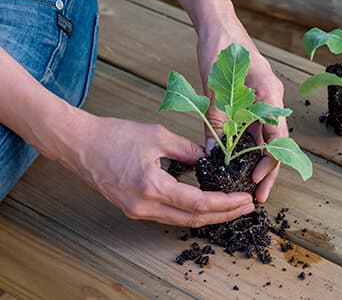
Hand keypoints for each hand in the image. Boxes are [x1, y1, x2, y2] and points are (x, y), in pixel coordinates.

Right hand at [63, 113, 253, 226]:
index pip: (198, 203)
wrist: (81, 144)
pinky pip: (167, 215)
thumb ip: (187, 149)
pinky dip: (189, 211)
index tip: (244, 199)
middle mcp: (144, 206)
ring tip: (230, 205)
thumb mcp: (157, 135)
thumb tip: (210, 159)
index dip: (225, 204)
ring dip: (208, 214)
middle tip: (246, 206)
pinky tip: (203, 202)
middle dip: (223, 214)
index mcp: (152, 186)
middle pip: (192, 218)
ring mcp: (137, 210)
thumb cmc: (115, 135)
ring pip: (180, 220)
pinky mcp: (133, 208)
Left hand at [197, 17, 287, 202]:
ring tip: (248, 181)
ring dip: (258, 157)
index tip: (255, 181)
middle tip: (257, 194)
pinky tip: (238, 157)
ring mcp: (263, 98)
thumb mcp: (215, 87)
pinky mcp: (253, 97)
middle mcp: (271, 98)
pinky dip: (248, 142)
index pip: (277, 138)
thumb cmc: (221, 48)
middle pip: (275, 141)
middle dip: (268, 168)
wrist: (218, 24)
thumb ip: (216, 121)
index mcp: (270, 94)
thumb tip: (212, 154)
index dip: (268, 163)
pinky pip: (254, 125)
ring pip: (265, 135)